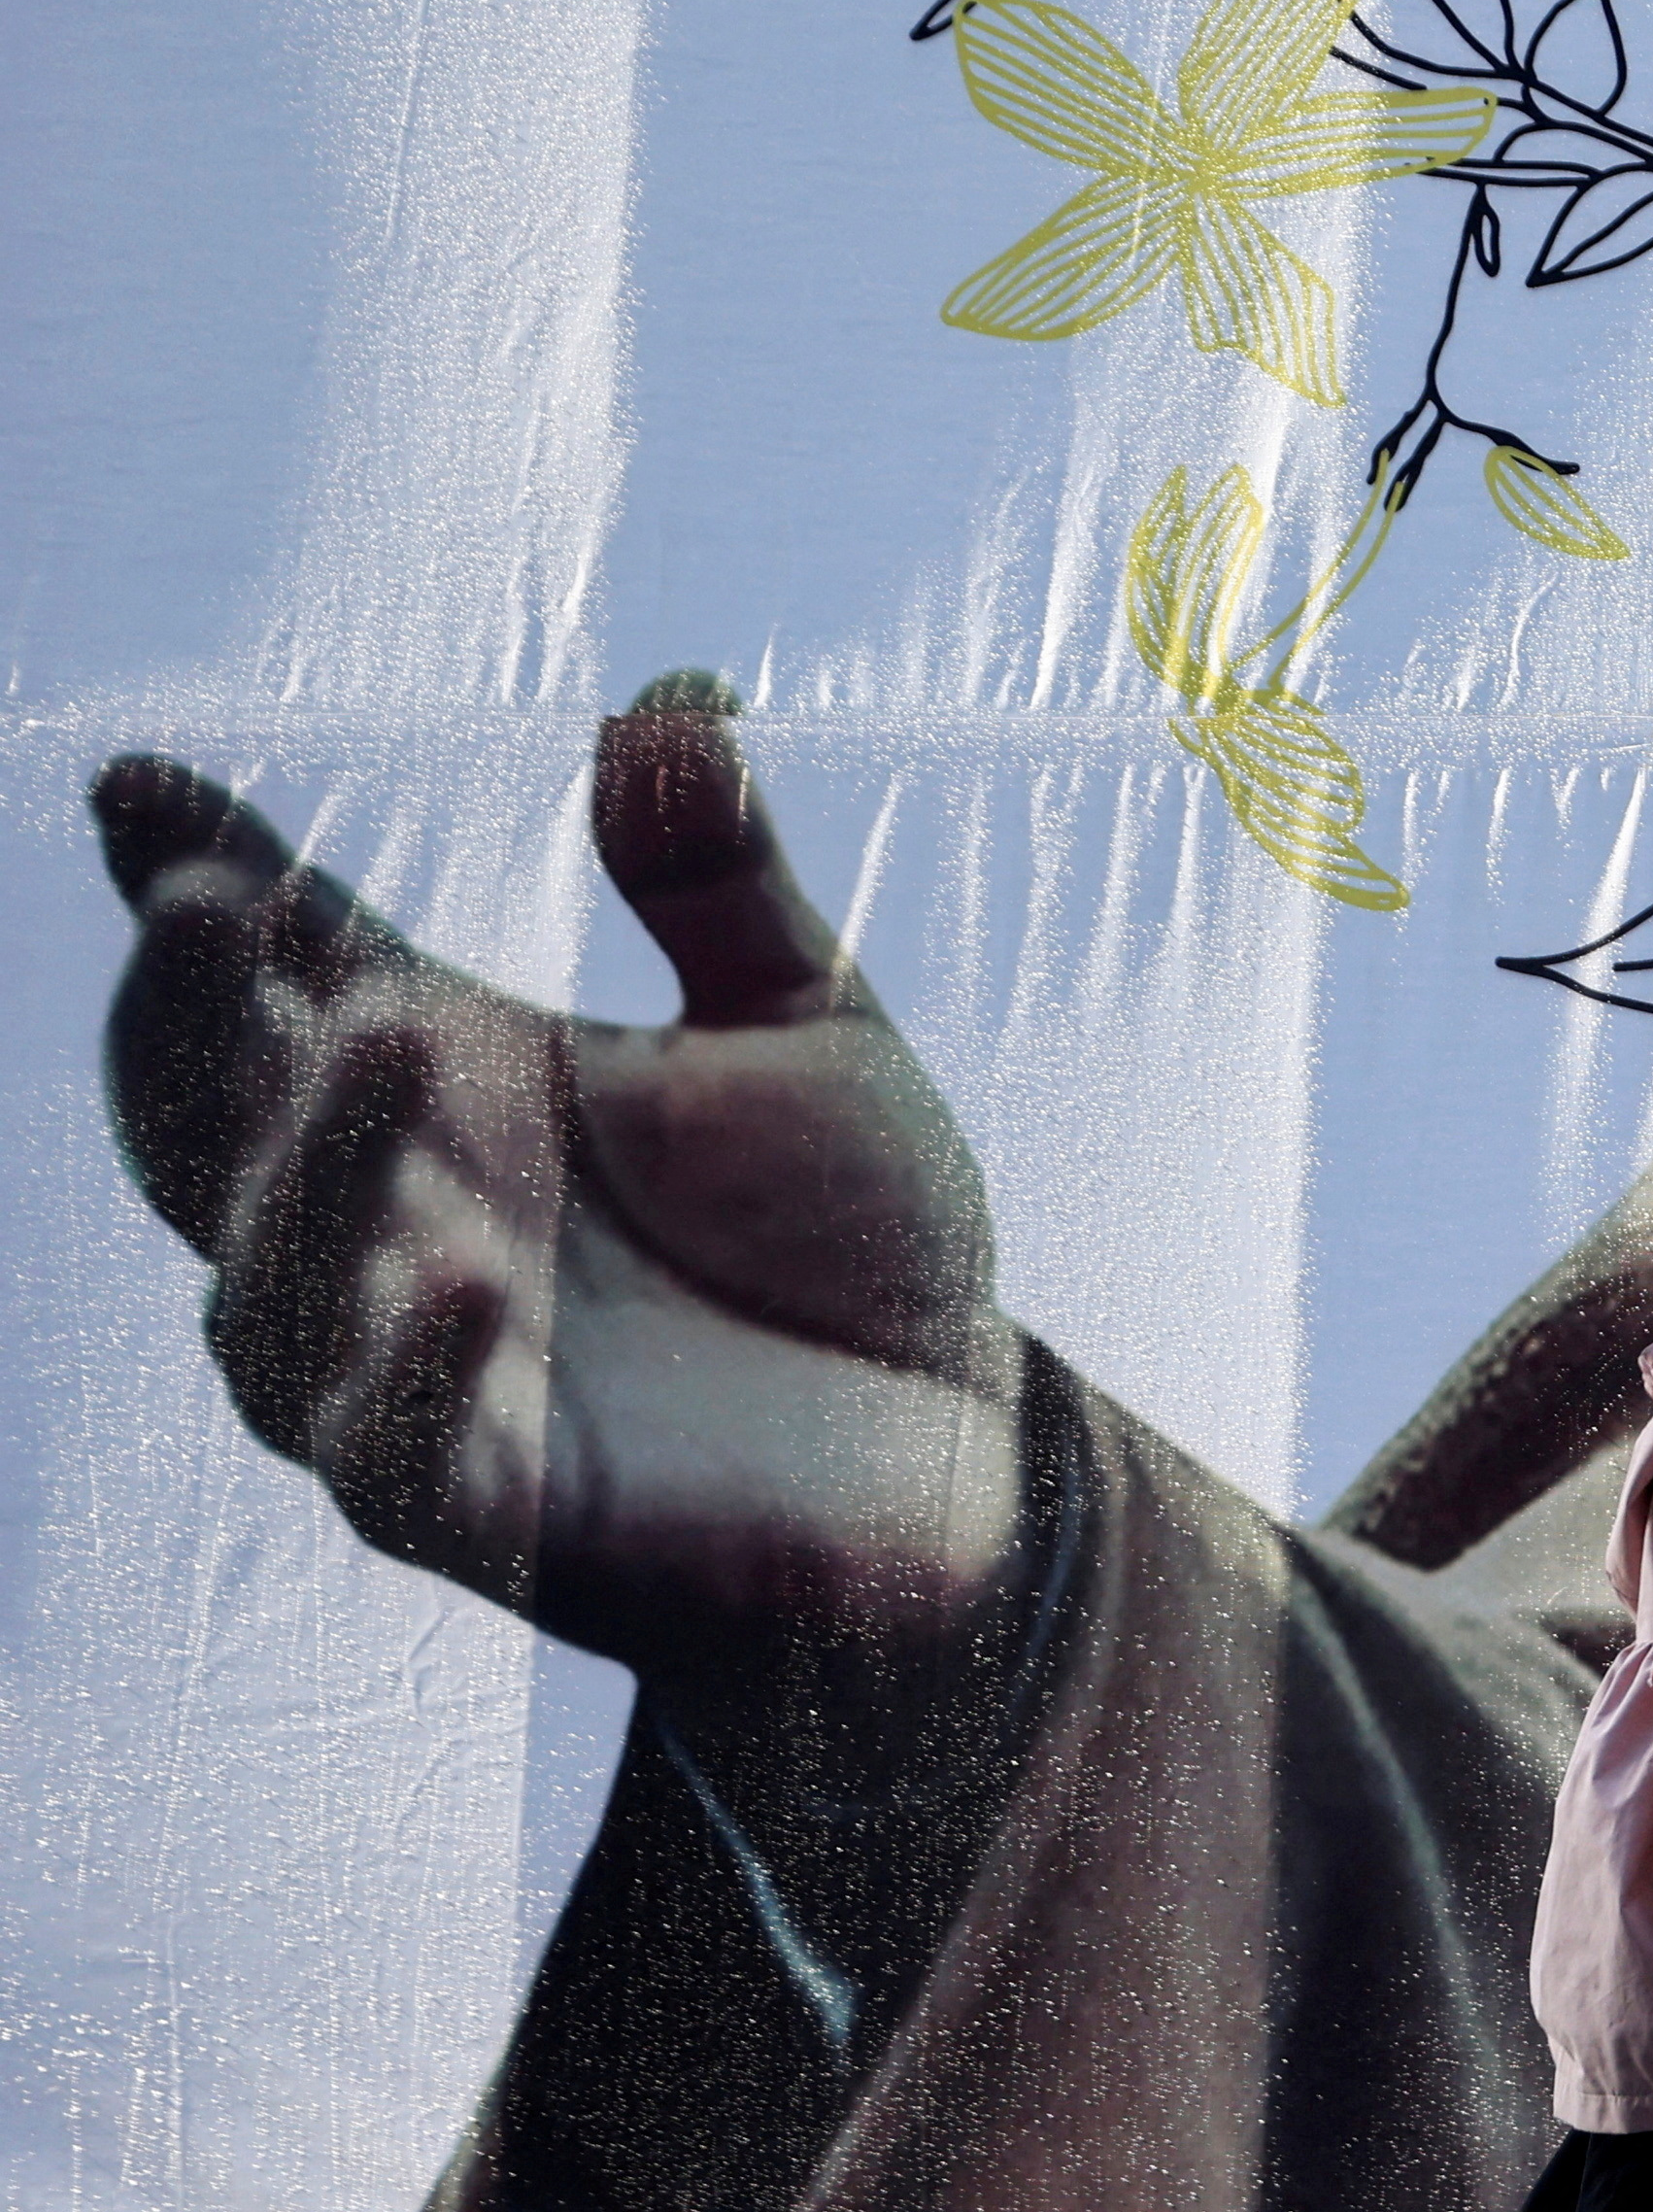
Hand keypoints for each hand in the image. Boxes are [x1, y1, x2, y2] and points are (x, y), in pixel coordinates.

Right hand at [92, 672, 1027, 1677]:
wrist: (959, 1449)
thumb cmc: (850, 1237)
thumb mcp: (810, 1030)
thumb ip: (723, 881)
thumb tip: (684, 694)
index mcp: (439, 1078)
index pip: (270, 966)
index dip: (191, 872)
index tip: (133, 784)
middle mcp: (389, 1218)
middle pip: (204, 1115)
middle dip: (179, 1011)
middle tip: (203, 900)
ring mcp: (419, 1369)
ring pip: (271, 1287)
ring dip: (304, 1167)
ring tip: (379, 1039)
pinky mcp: (498, 1517)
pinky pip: (396, 1461)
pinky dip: (410, 1379)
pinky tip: (465, 1292)